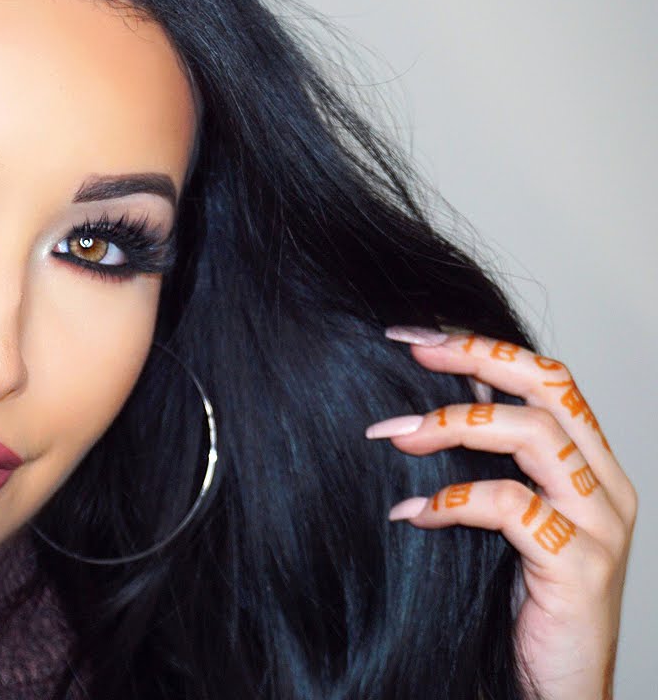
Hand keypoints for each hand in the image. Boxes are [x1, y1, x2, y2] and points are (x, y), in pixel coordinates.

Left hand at [366, 326, 635, 699]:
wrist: (554, 690)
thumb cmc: (520, 606)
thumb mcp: (501, 524)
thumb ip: (483, 468)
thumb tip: (427, 411)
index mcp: (591, 467)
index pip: (548, 379)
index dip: (482, 348)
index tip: (414, 334)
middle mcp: (606, 487)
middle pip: (551, 388)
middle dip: (476, 358)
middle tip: (408, 351)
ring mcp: (600, 527)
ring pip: (535, 436)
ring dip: (453, 427)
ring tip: (392, 435)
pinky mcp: (580, 568)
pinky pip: (513, 510)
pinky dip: (454, 501)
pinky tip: (411, 513)